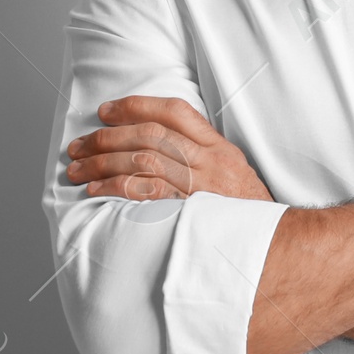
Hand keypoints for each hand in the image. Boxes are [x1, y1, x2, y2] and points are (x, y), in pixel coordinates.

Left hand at [64, 96, 274, 201]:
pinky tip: (97, 190)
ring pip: (144, 160)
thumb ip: (201, 157)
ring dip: (103, 163)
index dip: (137, 106)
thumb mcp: (232, 174)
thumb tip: (154, 145)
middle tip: (79, 145)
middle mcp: (211, 162)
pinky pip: (147, 193)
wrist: (276, 247)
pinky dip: (117, 188)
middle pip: (151, 135)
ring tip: (78, 168)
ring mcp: (202, 187)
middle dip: (108, 137)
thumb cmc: (247, 214)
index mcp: (219, 147)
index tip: (106, 111)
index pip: (175, 112)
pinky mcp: (191, 213)